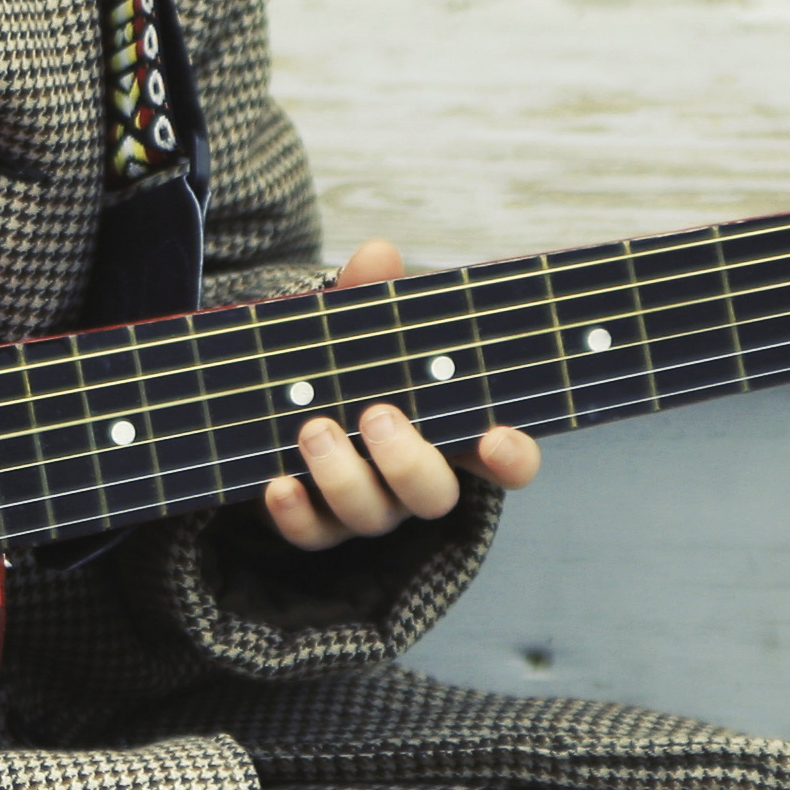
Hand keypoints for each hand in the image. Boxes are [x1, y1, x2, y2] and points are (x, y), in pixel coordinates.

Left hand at [262, 239, 543, 552]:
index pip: (505, 461)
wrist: (283, 408)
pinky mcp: (316, 522)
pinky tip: (277, 484)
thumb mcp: (362, 329)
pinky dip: (295, 513)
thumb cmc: (348, 367)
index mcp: (448, 432)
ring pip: (373, 517)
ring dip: (344, 476)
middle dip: (409, 461)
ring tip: (314, 428)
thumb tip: (377, 252)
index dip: (512, 456)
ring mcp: (367, 505)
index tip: (497, 437)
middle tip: (378, 415)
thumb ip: (374, 296)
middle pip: (435, 496)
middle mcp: (414, 477)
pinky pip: (312, 536)